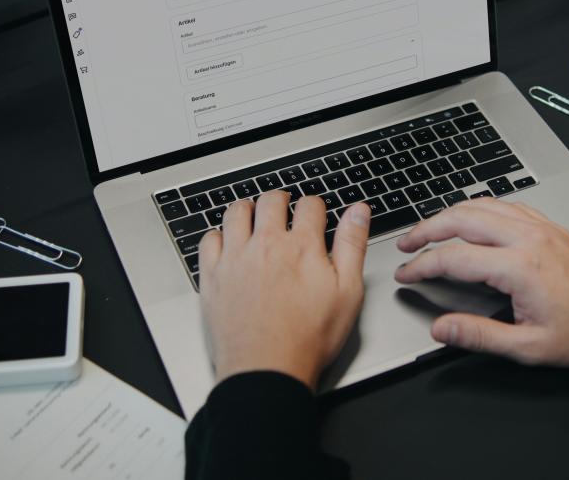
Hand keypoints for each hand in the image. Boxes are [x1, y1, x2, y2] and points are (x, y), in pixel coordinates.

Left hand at [198, 190, 370, 389]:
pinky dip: (219, 235)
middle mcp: (266, 245)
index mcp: (302, 247)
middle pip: (271, 201)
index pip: (309, 205)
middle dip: (281, 200)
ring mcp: (236, 258)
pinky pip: (209, 239)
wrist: (267, 369)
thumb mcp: (348, 293)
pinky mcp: (213, 276)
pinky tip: (227, 243)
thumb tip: (358, 212)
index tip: (314, 212)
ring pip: (237, 212)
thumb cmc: (308, 338)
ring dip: (248, 209)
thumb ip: (352, 247)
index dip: (315, 206)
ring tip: (253, 216)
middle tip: (283, 206)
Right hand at [394, 197, 568, 365]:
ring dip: (451, 213)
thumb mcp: (528, 347)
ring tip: (431, 228)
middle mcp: (528, 239)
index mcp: (520, 267)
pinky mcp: (550, 227)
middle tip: (407, 243)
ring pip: (483, 205)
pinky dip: (480, 208)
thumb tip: (441, 329)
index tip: (406, 275)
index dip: (422, 265)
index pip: (454, 257)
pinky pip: (507, 205)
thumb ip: (479, 335)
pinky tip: (473, 219)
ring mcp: (540, 228)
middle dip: (427, 228)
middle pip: (462, 218)